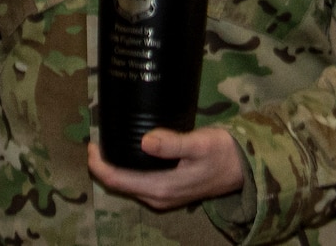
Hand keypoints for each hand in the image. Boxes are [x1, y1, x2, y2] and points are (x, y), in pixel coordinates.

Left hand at [87, 127, 245, 210]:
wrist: (244, 169)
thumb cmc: (222, 152)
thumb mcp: (198, 144)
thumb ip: (171, 144)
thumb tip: (144, 141)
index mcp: (161, 187)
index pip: (117, 179)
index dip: (99, 164)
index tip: (91, 143)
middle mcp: (158, 197)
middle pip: (119, 183)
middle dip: (104, 164)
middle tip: (96, 139)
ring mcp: (163, 197)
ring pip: (129, 183)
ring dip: (116, 166)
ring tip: (109, 143)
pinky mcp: (169, 192)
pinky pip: (139, 182)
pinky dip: (128, 169)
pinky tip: (129, 152)